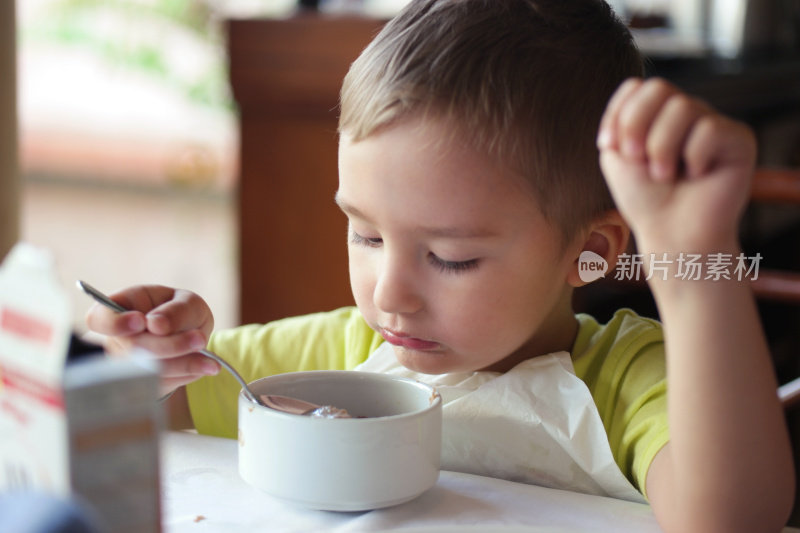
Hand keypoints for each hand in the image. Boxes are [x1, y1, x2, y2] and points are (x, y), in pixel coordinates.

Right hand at [85, 285, 217, 394]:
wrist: (191, 334)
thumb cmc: (181, 313)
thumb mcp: (186, 302)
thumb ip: (175, 310)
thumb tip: (156, 324)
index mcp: (121, 309)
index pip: (98, 319)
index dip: (115, 323)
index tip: (141, 321)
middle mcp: (118, 340)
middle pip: (132, 349)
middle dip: (169, 345)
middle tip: (199, 338)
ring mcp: (128, 366)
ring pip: (149, 371)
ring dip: (182, 363)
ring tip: (209, 358)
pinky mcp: (144, 385)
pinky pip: (164, 384)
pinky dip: (188, 374)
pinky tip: (206, 366)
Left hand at [597, 77, 755, 252]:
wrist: (672, 234)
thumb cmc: (645, 198)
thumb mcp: (616, 156)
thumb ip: (620, 118)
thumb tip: (638, 88)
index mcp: (657, 115)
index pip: (637, 86)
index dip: (619, 115)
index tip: (611, 147)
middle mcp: (687, 114)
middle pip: (658, 88)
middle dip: (636, 126)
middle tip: (637, 159)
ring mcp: (713, 124)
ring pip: (682, 107)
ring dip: (661, 147)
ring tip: (665, 175)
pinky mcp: (738, 138)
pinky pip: (709, 129)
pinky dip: (693, 157)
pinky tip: (698, 176)